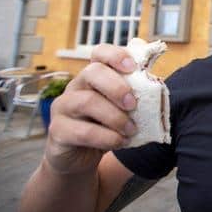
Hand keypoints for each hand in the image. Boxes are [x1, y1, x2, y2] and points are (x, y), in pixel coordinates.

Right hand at [44, 44, 137, 175]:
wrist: (80, 158)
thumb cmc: (105, 127)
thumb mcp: (122, 107)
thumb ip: (135, 89)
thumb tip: (152, 69)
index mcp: (93, 76)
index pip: (99, 53)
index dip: (116, 55)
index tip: (133, 67)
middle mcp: (75, 87)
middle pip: (92, 72)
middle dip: (117, 87)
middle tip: (133, 105)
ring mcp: (63, 107)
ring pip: (86, 101)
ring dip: (115, 116)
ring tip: (131, 129)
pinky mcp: (58, 131)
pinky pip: (82, 131)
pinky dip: (106, 137)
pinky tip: (120, 142)